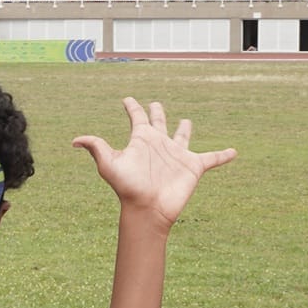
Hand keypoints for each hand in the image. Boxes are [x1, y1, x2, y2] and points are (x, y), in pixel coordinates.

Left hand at [72, 97, 236, 227]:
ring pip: (182, 136)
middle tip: (156, 103)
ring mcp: (177, 155)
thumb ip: (96, 148)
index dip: (132, 107)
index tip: (127, 99)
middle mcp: (159, 145)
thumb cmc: (128, 187)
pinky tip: (234, 152)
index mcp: (141, 140)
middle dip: (157, 112)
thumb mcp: (110, 165)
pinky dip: (223, 155)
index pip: (137, 118)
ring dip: (185, 129)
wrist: (148, 209)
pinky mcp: (194, 167)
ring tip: (186, 121)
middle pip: (159, 123)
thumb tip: (74, 141)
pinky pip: (212, 158)